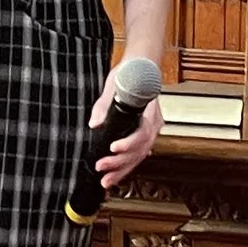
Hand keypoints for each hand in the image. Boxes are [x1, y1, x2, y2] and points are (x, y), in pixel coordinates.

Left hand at [92, 63, 162, 190]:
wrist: (141, 65)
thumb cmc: (130, 72)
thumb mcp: (114, 84)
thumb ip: (104, 106)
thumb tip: (94, 123)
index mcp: (149, 112)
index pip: (141, 133)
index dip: (127, 144)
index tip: (113, 148)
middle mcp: (153, 124)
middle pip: (139, 150)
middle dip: (120, 164)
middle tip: (102, 170)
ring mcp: (150, 130)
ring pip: (139, 156)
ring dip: (122, 170)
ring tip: (107, 181)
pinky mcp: (144, 134)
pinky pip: (137, 154)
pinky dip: (126, 166)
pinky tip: (116, 175)